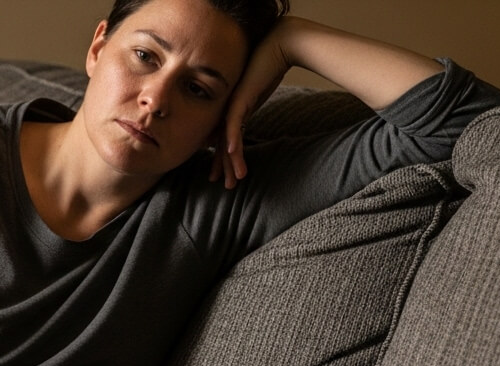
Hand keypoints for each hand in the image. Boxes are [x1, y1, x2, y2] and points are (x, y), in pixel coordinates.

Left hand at [210, 18, 292, 189]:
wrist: (277, 46)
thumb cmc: (270, 68)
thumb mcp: (259, 95)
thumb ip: (251, 110)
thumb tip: (247, 127)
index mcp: (233, 110)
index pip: (225, 140)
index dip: (224, 160)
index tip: (225, 177)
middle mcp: (228, 109)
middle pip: (222, 144)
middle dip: (223, 166)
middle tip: (224, 186)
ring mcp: (232, 104)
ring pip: (227, 139)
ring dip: (230, 161)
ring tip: (232, 180)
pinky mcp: (239, 98)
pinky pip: (233, 123)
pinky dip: (232, 138)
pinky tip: (231, 152)